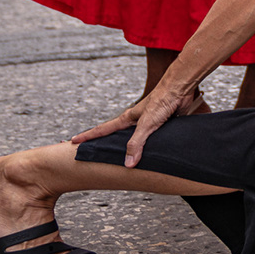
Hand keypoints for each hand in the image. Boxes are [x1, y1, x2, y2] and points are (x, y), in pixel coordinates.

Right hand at [70, 81, 190, 167]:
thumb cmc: (162, 100)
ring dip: (127, 148)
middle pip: (115, 135)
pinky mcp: (161, 125)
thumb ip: (136, 144)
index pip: (103, 129)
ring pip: (134, 139)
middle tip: (91, 152)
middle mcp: (135, 121)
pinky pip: (150, 140)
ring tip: (118, 159)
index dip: (88, 136)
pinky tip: (148, 155)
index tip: (74, 141)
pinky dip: (147, 148)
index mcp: (128, 119)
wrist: (180, 88)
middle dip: (104, 143)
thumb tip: (127, 164)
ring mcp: (148, 123)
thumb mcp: (146, 124)